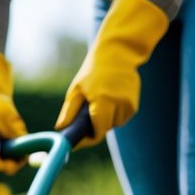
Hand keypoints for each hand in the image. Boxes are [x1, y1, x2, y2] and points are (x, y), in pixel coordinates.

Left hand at [56, 0, 168, 147]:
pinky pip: (121, 118)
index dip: (87, 139)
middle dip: (94, 127)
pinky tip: (109, 99)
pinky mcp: (134, 104)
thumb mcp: (77, 89)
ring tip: (98, 103)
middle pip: (105, 129)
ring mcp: (129, 105)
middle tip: (85, 115)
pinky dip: (114, 114)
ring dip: (105, 120)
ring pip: (114, 125)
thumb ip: (69, 111)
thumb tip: (60, 129)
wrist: (118, 53)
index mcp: (103, 101)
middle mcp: (119, 104)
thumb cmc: (93, 71)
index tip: (78, 141)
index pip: (97, 133)